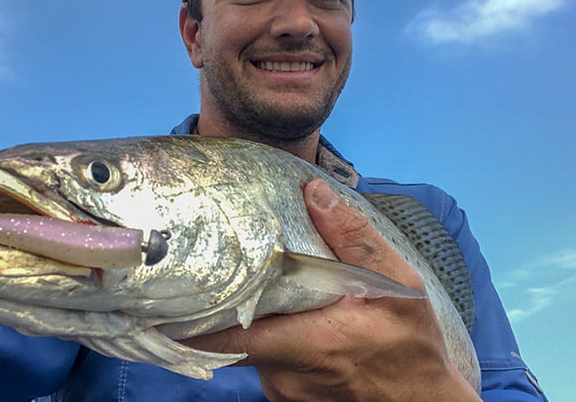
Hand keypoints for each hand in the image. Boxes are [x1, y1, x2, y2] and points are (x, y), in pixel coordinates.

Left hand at [182, 179, 479, 400]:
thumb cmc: (412, 348)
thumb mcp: (397, 286)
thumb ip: (354, 239)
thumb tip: (314, 193)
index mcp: (305, 343)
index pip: (225, 334)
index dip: (189, 316)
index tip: (163, 291)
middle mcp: (283, 373)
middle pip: (234, 331)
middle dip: (228, 298)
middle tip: (222, 262)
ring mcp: (284, 388)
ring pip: (251, 343)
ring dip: (255, 314)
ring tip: (265, 282)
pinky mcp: (289, 395)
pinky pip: (267, 358)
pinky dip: (271, 334)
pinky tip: (292, 314)